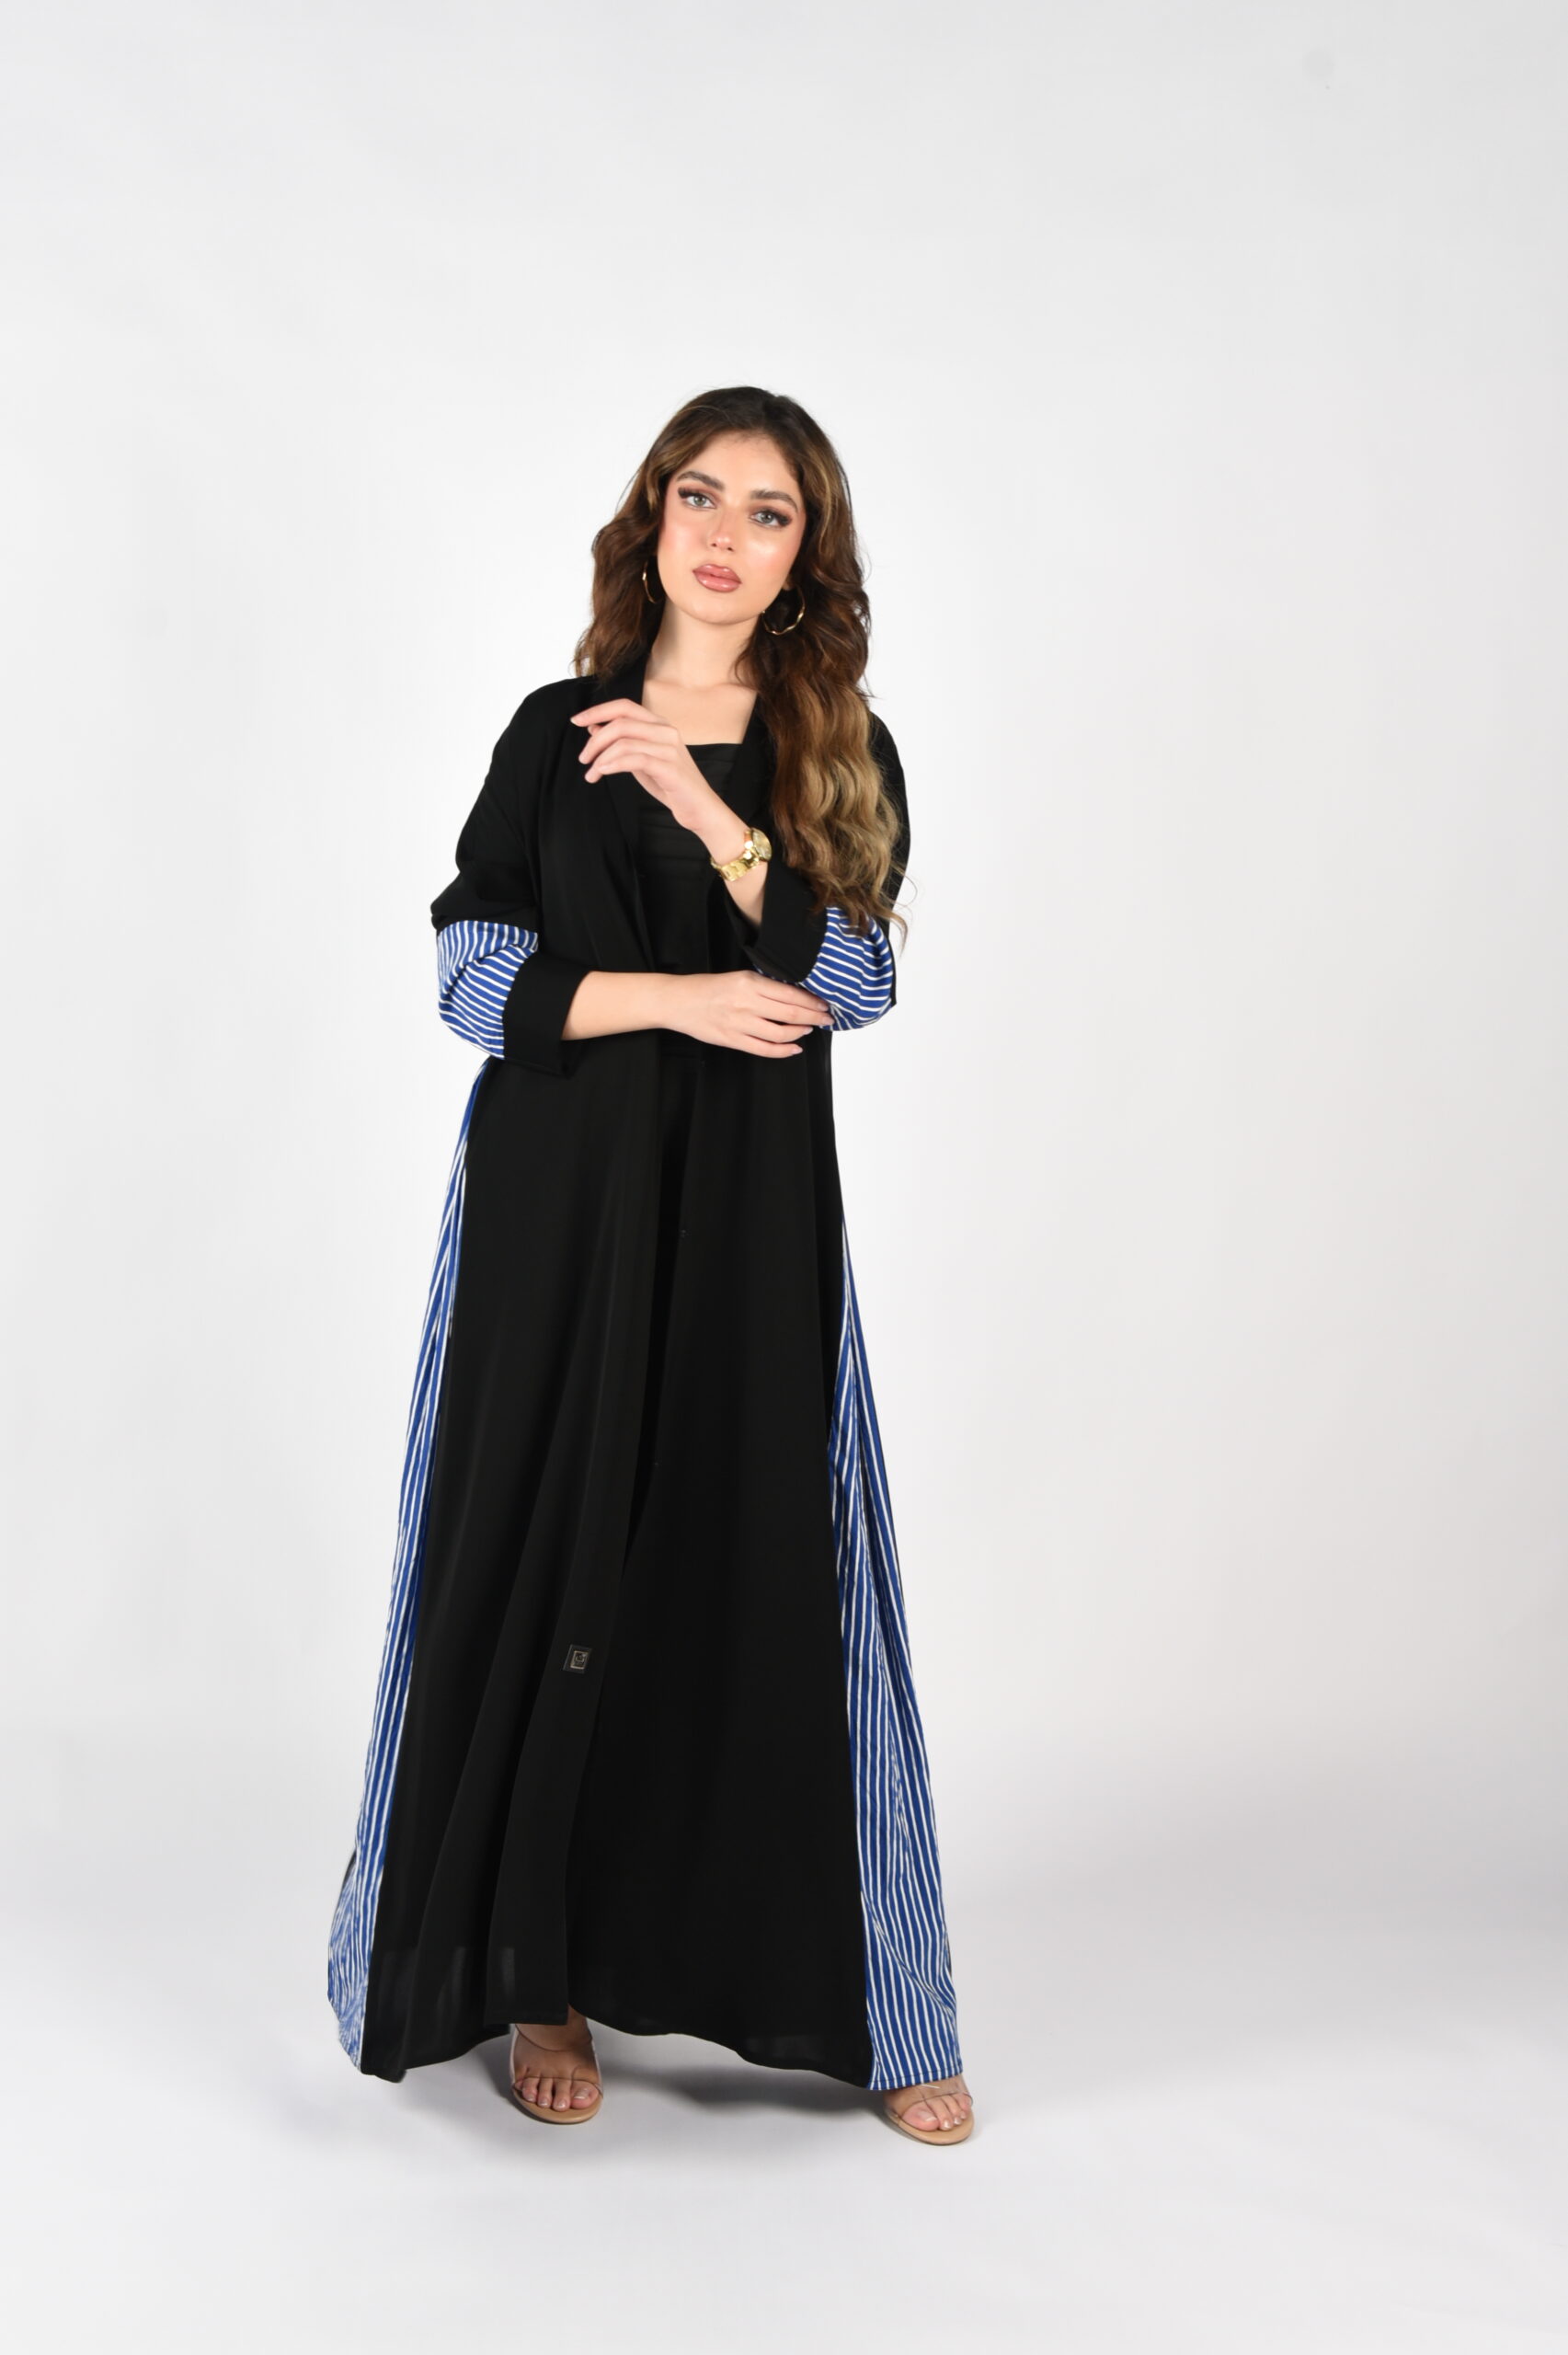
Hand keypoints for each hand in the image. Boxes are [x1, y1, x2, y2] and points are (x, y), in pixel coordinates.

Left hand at [571, 697, 730, 848]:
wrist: (699, 808)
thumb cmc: (669, 784)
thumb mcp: (640, 760)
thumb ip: (621, 742)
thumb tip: (593, 727)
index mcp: (659, 724)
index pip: (624, 706)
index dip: (598, 710)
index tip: (575, 721)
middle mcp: (666, 731)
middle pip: (621, 723)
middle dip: (595, 741)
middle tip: (583, 759)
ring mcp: (670, 748)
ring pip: (625, 741)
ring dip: (601, 757)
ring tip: (592, 774)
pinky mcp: (670, 768)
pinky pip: (635, 759)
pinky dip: (614, 764)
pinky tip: (603, 771)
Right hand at [667, 970, 832, 1058]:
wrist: (678, 1001)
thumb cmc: (709, 988)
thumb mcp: (739, 977)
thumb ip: (764, 987)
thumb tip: (795, 996)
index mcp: (749, 982)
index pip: (790, 993)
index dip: (811, 1002)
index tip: (824, 1004)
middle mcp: (746, 1002)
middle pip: (791, 1013)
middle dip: (814, 1017)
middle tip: (827, 1019)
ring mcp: (739, 1023)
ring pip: (781, 1033)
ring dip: (801, 1032)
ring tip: (809, 1029)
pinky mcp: (732, 1040)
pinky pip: (765, 1049)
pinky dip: (784, 1051)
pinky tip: (794, 1048)